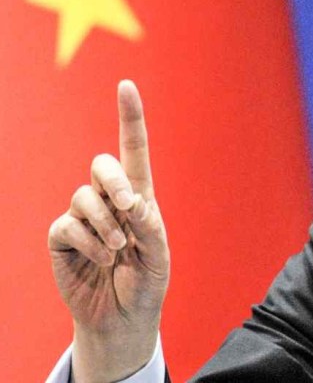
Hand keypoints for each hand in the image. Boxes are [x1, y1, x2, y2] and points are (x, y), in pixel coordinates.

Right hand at [48, 80, 169, 381]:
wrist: (124, 317)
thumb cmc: (147, 281)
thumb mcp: (159, 255)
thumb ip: (150, 226)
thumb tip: (131, 202)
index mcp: (139, 196)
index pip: (133, 150)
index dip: (130, 117)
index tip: (126, 85)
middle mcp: (109, 200)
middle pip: (102, 164)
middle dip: (115, 181)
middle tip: (130, 206)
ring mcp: (82, 216)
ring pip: (85, 197)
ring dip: (106, 224)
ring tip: (119, 248)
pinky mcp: (62, 237)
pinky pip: (68, 224)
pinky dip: (90, 241)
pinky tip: (103, 258)